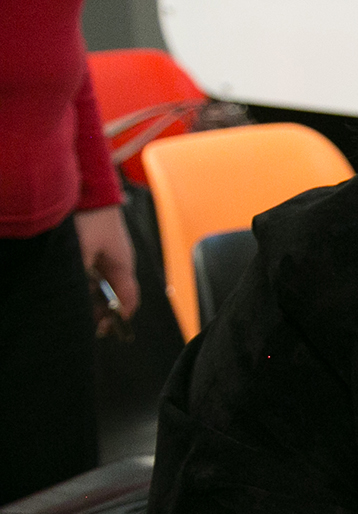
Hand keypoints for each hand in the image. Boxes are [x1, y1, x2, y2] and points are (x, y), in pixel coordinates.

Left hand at [73, 203, 140, 335]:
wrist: (89, 185)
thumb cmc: (91, 214)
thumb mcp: (83, 251)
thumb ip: (82, 277)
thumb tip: (79, 298)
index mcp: (123, 265)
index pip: (128, 299)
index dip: (118, 317)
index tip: (104, 329)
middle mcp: (119, 261)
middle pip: (113, 293)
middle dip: (100, 308)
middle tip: (86, 321)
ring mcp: (108, 252)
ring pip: (102, 282)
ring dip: (90, 293)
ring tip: (76, 301)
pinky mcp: (96, 245)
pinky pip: (94, 270)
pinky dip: (85, 279)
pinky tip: (73, 280)